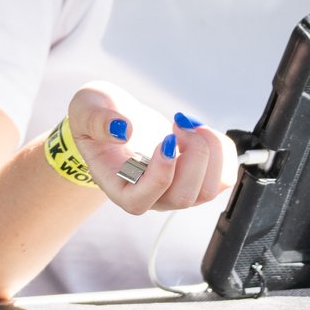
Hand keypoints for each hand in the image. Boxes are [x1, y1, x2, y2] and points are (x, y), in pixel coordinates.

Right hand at [64, 82, 239, 216]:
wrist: (116, 116)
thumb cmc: (97, 116)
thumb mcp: (86, 109)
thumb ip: (97, 120)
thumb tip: (122, 130)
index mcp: (118, 186)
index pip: (140, 200)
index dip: (159, 175)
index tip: (165, 139)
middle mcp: (150, 196)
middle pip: (182, 197)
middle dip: (192, 157)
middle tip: (179, 123)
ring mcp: (176, 190)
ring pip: (208, 190)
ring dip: (210, 153)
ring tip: (189, 124)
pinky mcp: (197, 179)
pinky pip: (223, 178)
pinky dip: (222, 151)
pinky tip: (200, 130)